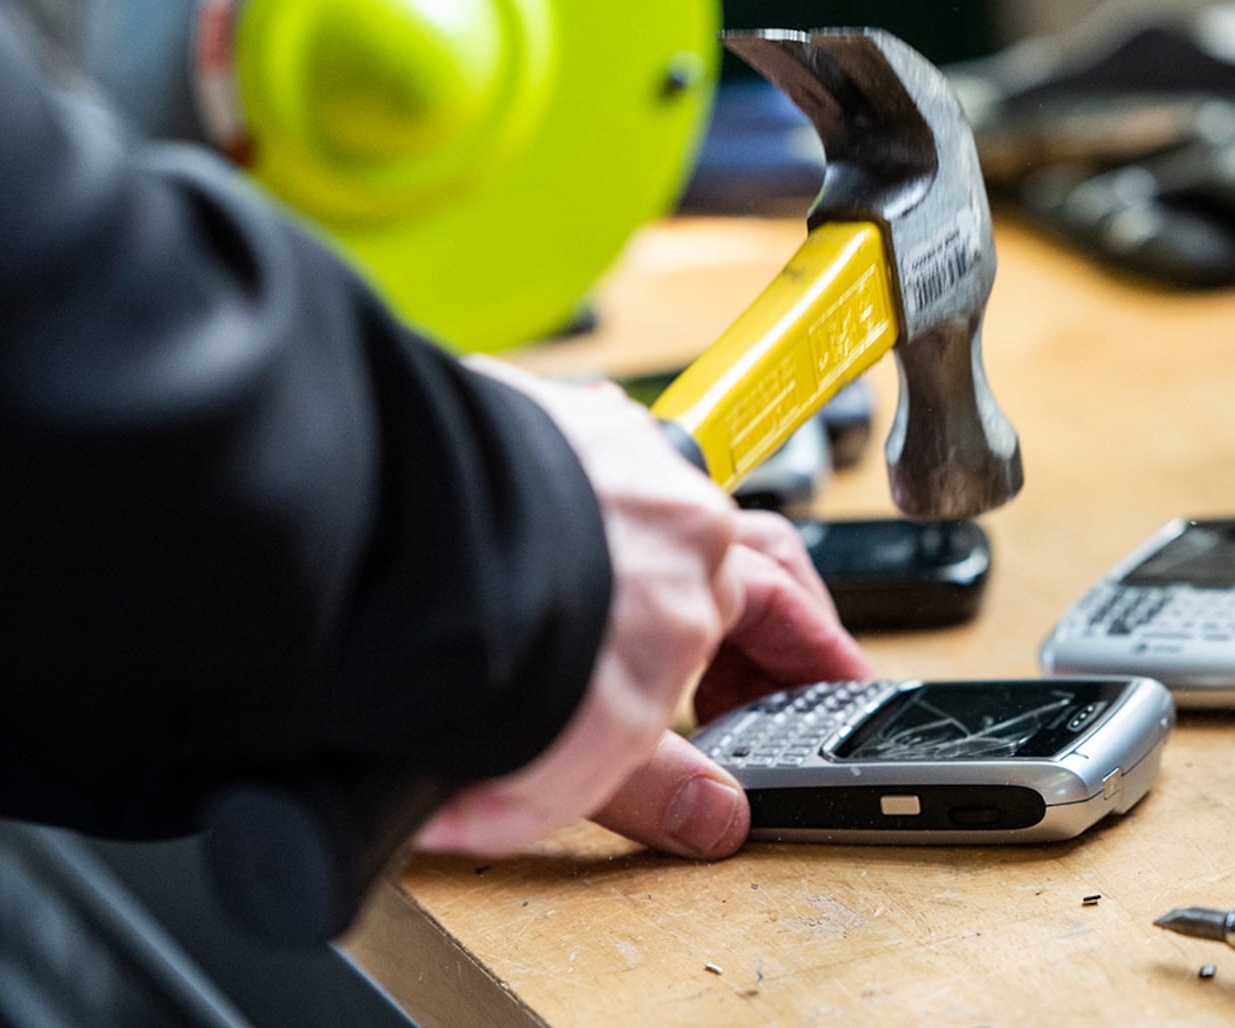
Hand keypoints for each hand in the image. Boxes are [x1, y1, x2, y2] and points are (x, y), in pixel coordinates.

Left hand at [415, 359, 873, 858]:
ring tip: (653, 610)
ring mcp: (605, 451)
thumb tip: (711, 816)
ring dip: (677, 554)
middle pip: (747, 549)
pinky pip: (596, 453)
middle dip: (765, 608)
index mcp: (697, 582)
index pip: (786, 614)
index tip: (830, 682)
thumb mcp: (587, 754)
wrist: (404, 552)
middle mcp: (666, 503)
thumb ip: (656, 784)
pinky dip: (599, 499)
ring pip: (670, 499)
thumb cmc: (494, 638)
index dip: (813, 657)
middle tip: (763, 666)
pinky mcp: (537, 419)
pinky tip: (566, 533)